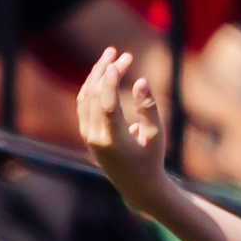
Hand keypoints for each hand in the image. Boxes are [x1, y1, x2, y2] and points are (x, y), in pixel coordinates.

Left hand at [78, 47, 165, 206]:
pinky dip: (92, 86)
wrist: (136, 186)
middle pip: (93, 96)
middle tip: (120, 54)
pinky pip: (84, 103)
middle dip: (106, 71)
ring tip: (110, 57)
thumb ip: (149, 108)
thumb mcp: (156, 136)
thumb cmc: (151, 160)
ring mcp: (87, 135)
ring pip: (85, 97)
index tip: (119, 62)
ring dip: (96, 75)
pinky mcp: (86, 132)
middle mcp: (96, 137)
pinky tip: (104, 74)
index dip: (111, 83)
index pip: (107, 105)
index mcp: (114, 141)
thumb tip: (141, 81)